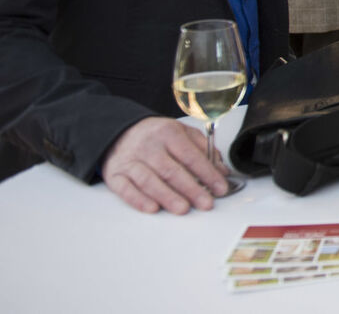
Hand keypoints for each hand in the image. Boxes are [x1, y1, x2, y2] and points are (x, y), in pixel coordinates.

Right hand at [100, 117, 227, 213]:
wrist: (120, 132)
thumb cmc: (157, 136)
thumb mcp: (183, 133)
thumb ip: (204, 149)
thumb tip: (221, 170)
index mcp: (169, 133)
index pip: (191, 155)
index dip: (208, 173)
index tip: (220, 188)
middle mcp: (149, 146)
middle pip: (171, 170)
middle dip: (191, 189)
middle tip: (206, 203)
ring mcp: (131, 161)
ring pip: (149, 180)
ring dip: (167, 196)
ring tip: (183, 208)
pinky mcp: (115, 175)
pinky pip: (125, 189)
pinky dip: (139, 200)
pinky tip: (153, 208)